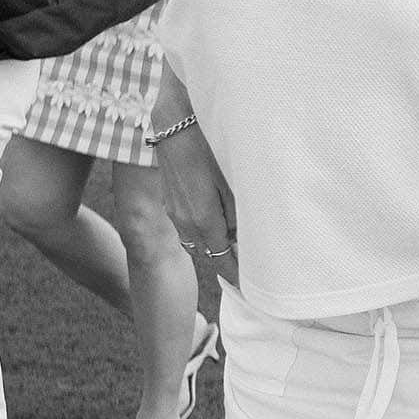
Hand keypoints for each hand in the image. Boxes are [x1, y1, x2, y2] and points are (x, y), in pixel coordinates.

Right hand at [155, 124, 238, 285]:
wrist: (172, 130)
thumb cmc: (206, 152)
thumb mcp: (229, 184)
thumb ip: (236, 214)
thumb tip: (239, 235)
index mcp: (206, 221)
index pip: (223, 261)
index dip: (236, 275)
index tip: (248, 287)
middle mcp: (187, 224)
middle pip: (210, 254)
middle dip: (226, 260)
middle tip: (245, 260)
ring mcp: (175, 215)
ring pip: (197, 243)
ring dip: (212, 246)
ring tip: (229, 240)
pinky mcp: (170, 205)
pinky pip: (187, 229)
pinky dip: (201, 232)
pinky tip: (211, 219)